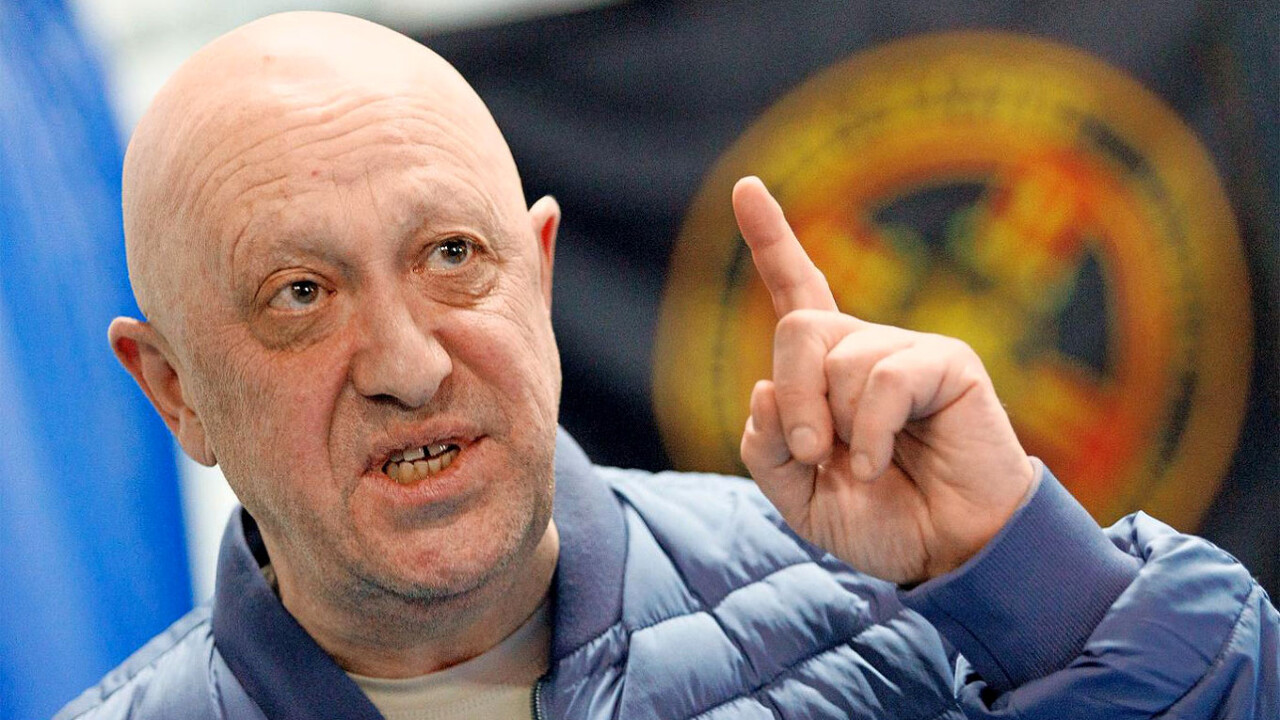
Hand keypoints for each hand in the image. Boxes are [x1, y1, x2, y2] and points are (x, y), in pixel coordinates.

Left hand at [734, 177, 1036, 584]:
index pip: (795, 290)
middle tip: (812, 451)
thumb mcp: (798, 494)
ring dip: (839, 427)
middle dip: (793, 395)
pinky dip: (872, 434)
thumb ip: (767, 447)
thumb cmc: (881, 519)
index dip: (771, 238)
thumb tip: (762, 389)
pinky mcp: (948, 363)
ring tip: (868, 466)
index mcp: (827, 369)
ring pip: (839, 359)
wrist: (948, 554)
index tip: (746, 187)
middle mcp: (865, 347)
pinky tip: (883, 464)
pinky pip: (885, 379)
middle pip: (798, 326)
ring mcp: (908, 350)